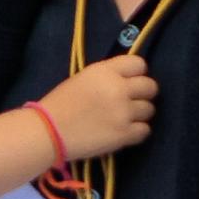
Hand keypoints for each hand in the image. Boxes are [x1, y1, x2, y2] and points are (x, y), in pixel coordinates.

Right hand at [37, 55, 157, 160]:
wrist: (48, 131)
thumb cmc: (60, 103)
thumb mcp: (83, 78)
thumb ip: (107, 76)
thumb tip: (127, 81)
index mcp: (106, 71)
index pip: (139, 64)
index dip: (137, 73)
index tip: (130, 81)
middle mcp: (119, 88)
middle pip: (150, 86)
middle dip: (143, 94)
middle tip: (132, 101)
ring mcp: (123, 112)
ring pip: (149, 109)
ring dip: (140, 114)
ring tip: (125, 118)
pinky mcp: (124, 134)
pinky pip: (145, 130)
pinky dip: (137, 131)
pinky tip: (124, 131)